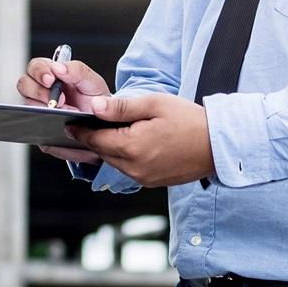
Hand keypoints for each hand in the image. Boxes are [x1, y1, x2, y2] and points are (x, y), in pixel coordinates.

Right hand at [16, 57, 111, 163]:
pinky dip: (43, 123)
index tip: (51, 80)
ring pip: (27, 105)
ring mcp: (38, 109)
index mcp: (53, 75)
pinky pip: (32, 125)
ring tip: (66, 112)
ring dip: (44, 108)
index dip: (39, 71)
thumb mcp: (92, 82)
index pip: (35, 67)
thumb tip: (57, 67)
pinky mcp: (39, 126)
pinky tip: (57, 124)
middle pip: (24, 84)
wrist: (101, 125)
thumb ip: (77, 70)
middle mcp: (41, 91)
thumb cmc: (95, 101)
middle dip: (38, 91)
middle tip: (58, 100)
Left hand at [69, 95, 214, 186]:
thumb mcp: (155, 104)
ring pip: (114, 162)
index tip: (69, 124)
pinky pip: (128, 169)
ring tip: (107, 133)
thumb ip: (122, 107)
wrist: (218, 145)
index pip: (95, 139)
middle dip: (92, 139)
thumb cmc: (189, 121)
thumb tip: (94, 107)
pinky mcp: (152, 182)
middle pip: (102, 152)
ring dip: (108, 149)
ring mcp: (143, 178)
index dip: (80, 131)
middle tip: (82, 127)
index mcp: (132, 147)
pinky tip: (129, 144)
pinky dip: (123, 157)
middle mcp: (134, 168)